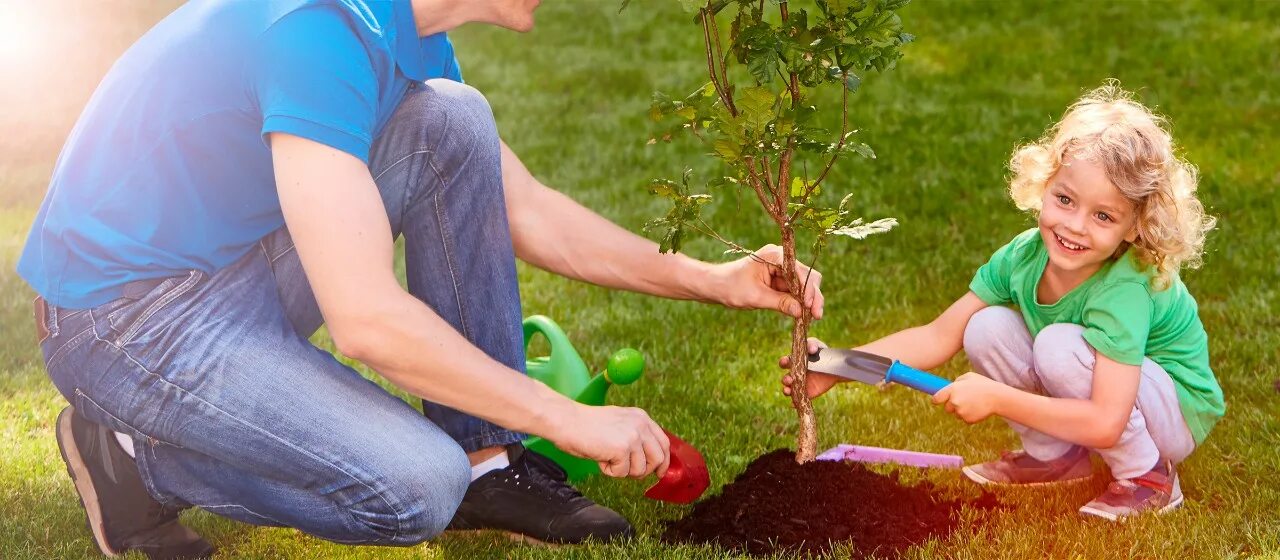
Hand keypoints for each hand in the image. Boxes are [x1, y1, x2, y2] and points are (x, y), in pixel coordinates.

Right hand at [548, 404, 669, 478]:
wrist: (567, 421)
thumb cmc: (586, 426)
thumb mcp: (619, 424)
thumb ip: (635, 436)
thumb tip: (650, 460)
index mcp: (641, 417)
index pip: (664, 443)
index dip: (663, 461)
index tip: (659, 472)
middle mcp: (641, 425)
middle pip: (658, 458)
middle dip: (644, 470)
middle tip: (628, 471)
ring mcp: (633, 436)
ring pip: (640, 469)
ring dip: (622, 470)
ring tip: (607, 458)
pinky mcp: (622, 448)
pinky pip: (622, 473)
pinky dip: (609, 471)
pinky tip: (600, 458)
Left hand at [710, 244, 823, 319]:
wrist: (715, 286)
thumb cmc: (730, 287)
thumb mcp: (755, 297)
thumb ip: (780, 303)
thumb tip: (801, 311)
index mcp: (775, 256)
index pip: (800, 271)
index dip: (808, 289)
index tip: (810, 306)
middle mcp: (781, 259)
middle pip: (807, 276)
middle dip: (812, 296)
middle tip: (816, 316)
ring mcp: (781, 269)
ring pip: (803, 285)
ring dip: (807, 301)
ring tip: (811, 318)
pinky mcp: (779, 280)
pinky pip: (794, 291)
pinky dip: (799, 302)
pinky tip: (803, 315)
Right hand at [778, 337, 841, 398]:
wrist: (836, 367)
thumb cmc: (822, 353)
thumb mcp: (817, 346)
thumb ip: (812, 344)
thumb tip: (811, 349)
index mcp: (795, 362)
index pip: (785, 362)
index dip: (783, 362)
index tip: (786, 362)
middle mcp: (795, 374)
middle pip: (786, 378)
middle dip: (785, 379)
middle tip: (790, 379)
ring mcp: (800, 384)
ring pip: (789, 390)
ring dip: (786, 390)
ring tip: (788, 390)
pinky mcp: (807, 393)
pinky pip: (799, 399)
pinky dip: (794, 403)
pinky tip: (794, 404)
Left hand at [931, 372, 1003, 423]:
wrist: (997, 397)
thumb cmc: (983, 385)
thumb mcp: (969, 377)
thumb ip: (957, 382)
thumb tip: (949, 387)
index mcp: (953, 389)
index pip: (936, 398)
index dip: (937, 400)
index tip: (937, 401)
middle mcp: (954, 401)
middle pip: (947, 408)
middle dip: (952, 405)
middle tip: (964, 401)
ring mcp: (960, 412)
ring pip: (957, 414)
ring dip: (962, 410)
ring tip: (974, 403)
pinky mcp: (967, 419)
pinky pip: (965, 419)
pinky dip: (970, 415)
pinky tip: (978, 409)